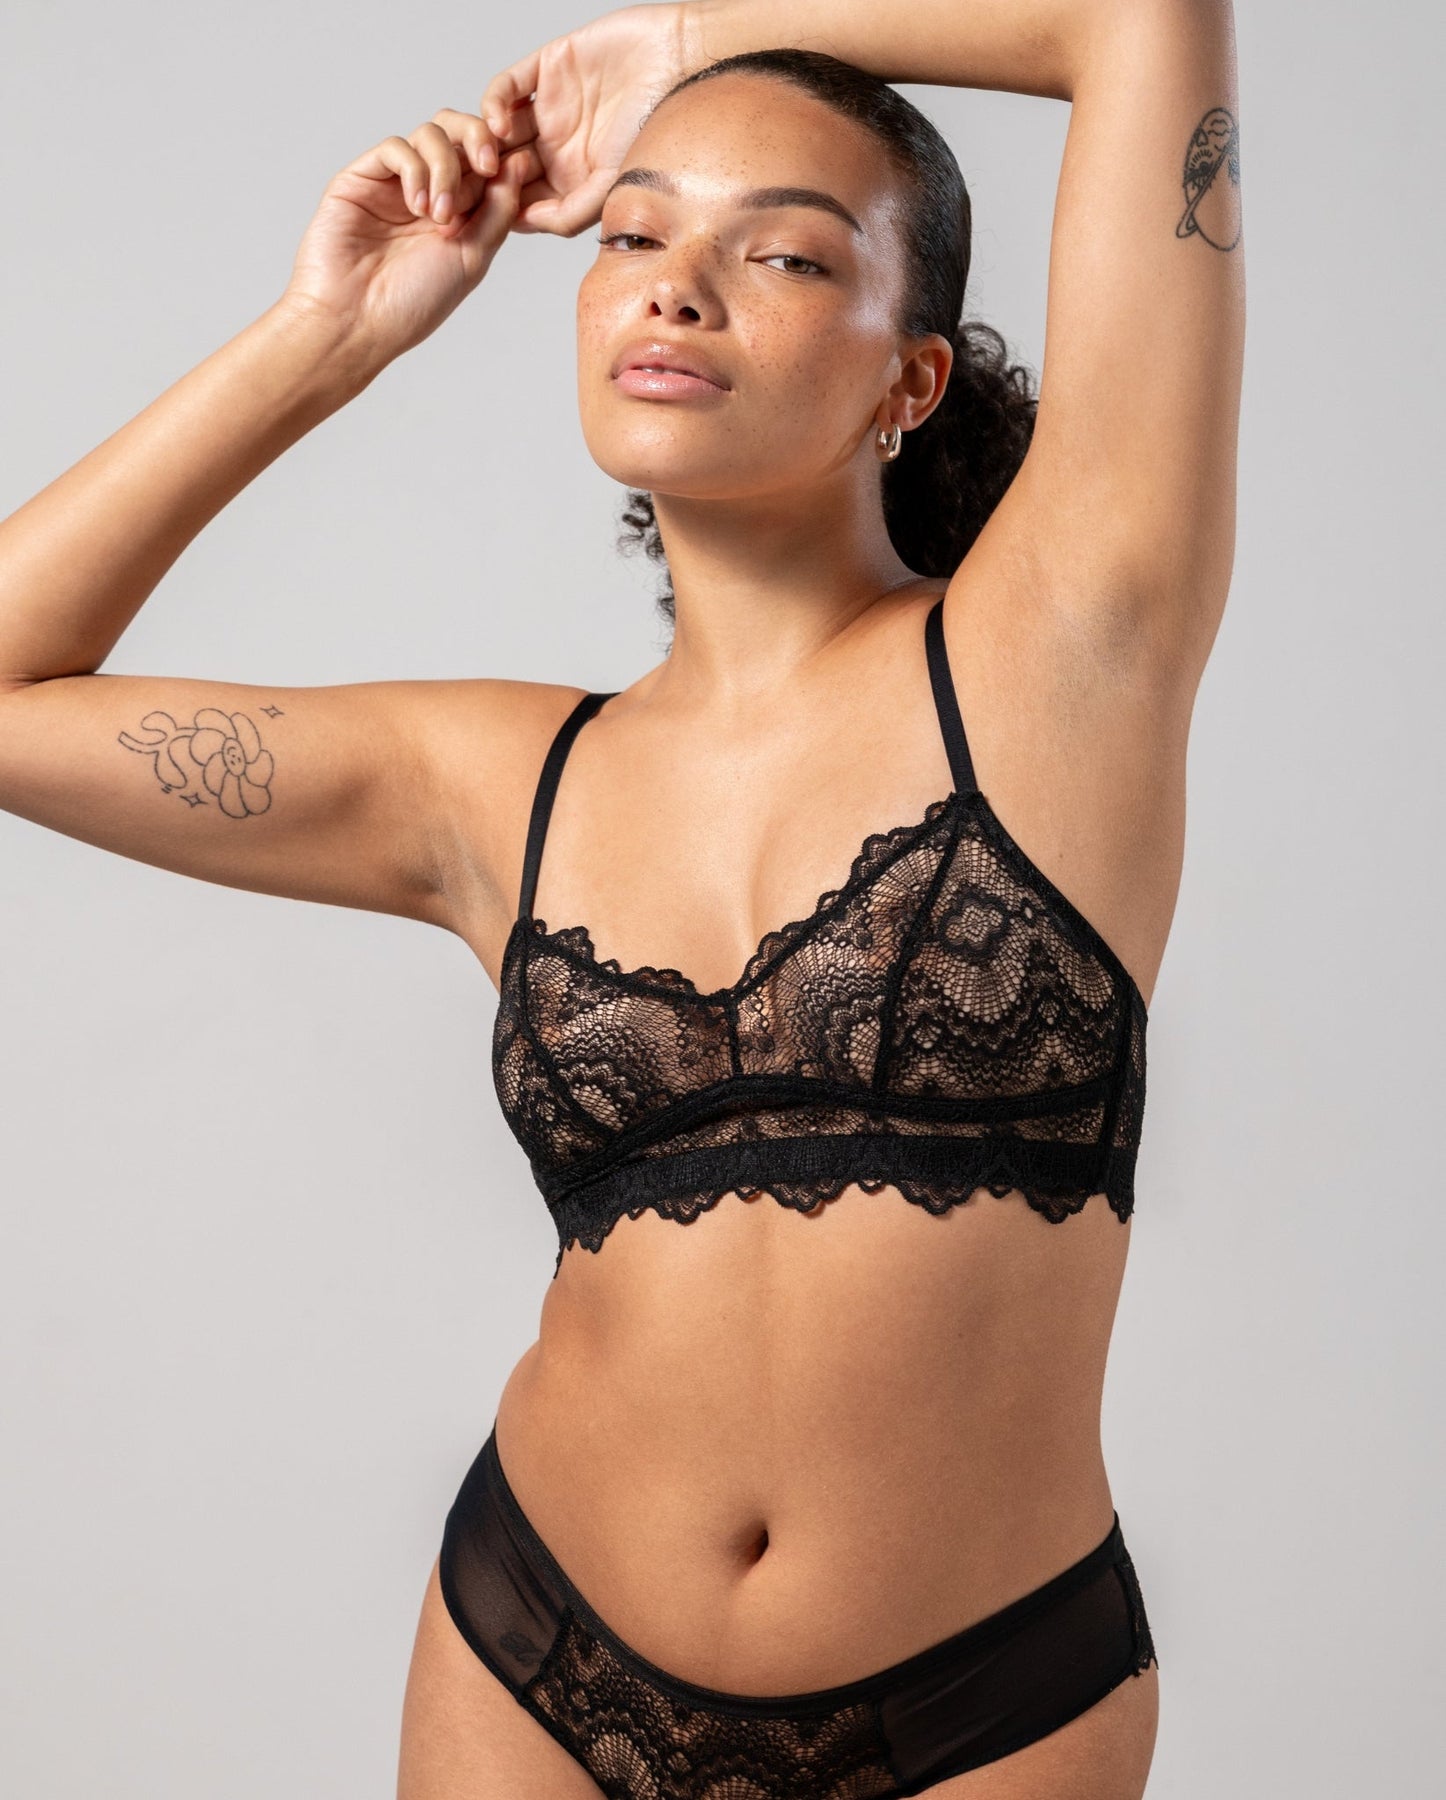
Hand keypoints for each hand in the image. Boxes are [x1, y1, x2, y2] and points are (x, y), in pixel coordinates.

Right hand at [279, 110, 543, 363]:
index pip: (487, 161)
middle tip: (487, 164)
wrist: (358, 321)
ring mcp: (395, 183)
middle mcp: (430, 191)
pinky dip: (414, 169)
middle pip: (459, 133)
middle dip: (479, 138)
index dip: (503, 157)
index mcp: (461, 211)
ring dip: (445, 167)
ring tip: (438, 215)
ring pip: (430, 134)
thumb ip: (498, 210)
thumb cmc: (413, 302)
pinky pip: (395, 147)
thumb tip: (522, 162)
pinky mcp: (362, 178)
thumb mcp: (472, 257)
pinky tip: (417, 206)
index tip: (516, 170)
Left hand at [478, 3, 694, 236]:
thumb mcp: (614, 185)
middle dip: (476, 182)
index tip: (472, 225)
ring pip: (497, 131)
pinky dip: (495, 107)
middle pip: (501, 167)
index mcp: (571, 179)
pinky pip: (506, 90)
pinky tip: (498, 127)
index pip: (520, 200)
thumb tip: (522, 225)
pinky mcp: (546, 69)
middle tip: (454, 196)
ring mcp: (549, 108)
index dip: (495, 212)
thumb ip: (568, 212)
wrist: (681, 62)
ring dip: (480, 147)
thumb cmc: (660, 126)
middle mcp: (556, 146)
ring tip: (476, 164)